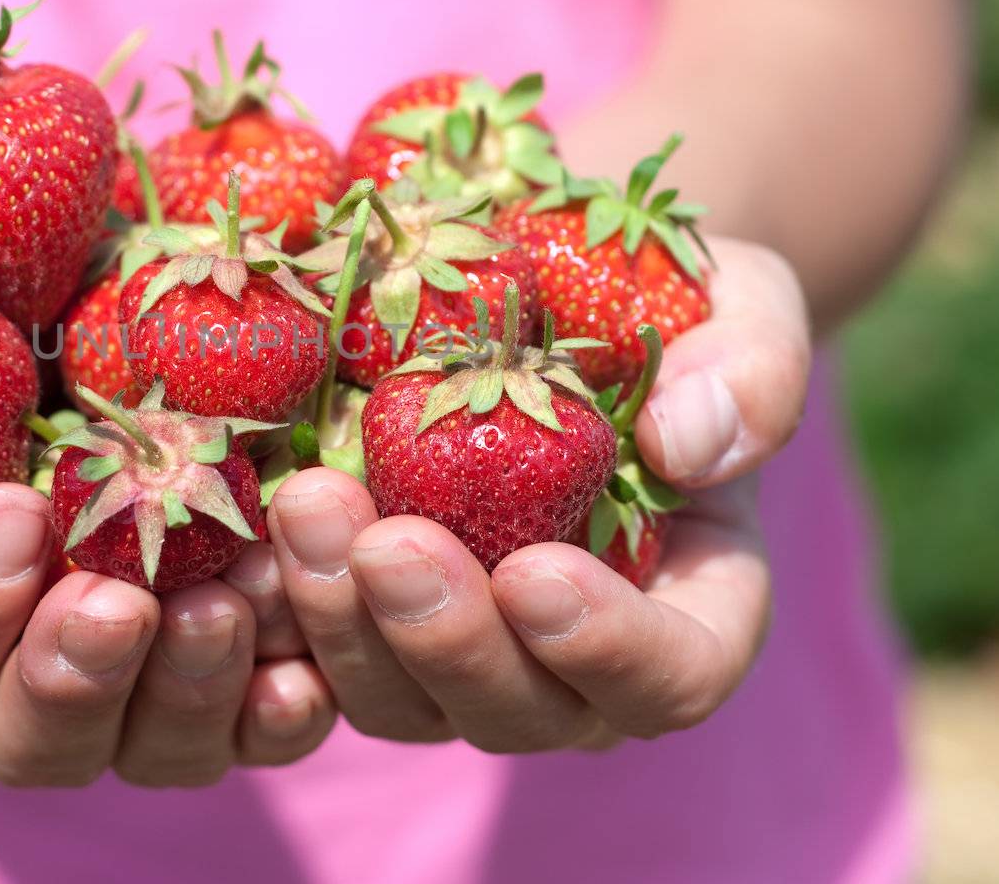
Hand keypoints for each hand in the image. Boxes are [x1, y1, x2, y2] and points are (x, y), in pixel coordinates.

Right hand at [0, 287, 336, 785]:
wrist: (1, 293)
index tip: (4, 514)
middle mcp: (12, 679)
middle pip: (39, 744)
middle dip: (79, 680)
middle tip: (120, 598)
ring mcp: (129, 670)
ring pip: (161, 742)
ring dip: (198, 686)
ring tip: (237, 594)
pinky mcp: (224, 633)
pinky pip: (260, 702)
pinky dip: (289, 685)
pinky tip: (313, 649)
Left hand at [264, 237, 808, 749]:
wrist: (543, 287)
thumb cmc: (664, 303)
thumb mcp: (739, 304)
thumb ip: (754, 369)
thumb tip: (694, 445)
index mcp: (689, 607)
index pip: (670, 678)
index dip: (609, 652)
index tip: (536, 572)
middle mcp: (571, 659)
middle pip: (517, 711)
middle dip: (445, 639)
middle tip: (385, 542)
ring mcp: (460, 646)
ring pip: (399, 702)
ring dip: (344, 624)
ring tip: (306, 506)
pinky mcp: (366, 616)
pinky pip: (314, 654)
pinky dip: (277, 608)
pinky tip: (245, 535)